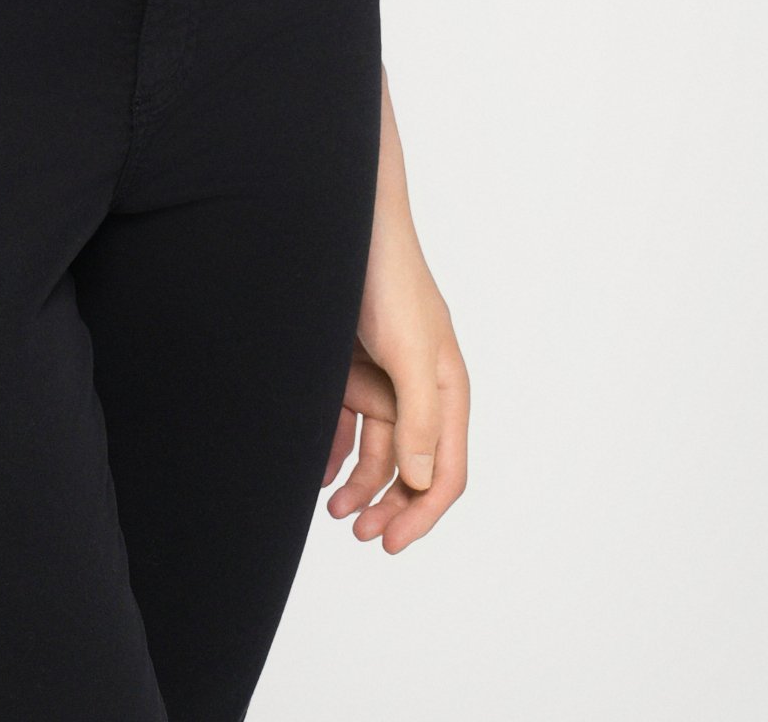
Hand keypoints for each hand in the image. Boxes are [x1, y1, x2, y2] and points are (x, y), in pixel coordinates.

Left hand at [322, 236, 468, 552]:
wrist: (341, 224)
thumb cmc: (388, 278)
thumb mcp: (409, 352)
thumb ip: (419, 417)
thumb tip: (423, 480)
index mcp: (446, 390)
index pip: (447, 471)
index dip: (422, 513)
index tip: (390, 543)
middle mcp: (419, 391)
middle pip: (412, 469)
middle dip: (390, 507)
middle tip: (360, 535)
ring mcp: (384, 380)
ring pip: (378, 452)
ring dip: (360, 486)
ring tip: (333, 510)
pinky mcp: (352, 368)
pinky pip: (350, 424)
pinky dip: (337, 452)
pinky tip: (320, 471)